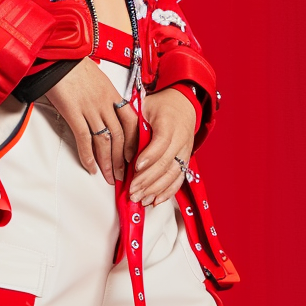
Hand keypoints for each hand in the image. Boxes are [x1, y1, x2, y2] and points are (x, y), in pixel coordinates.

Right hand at [45, 58, 138, 183]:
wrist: (57, 55)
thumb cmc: (73, 64)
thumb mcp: (96, 76)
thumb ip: (103, 93)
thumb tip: (105, 106)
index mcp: (112, 94)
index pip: (131, 122)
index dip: (133, 142)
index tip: (133, 156)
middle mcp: (104, 103)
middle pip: (119, 136)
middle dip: (121, 159)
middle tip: (122, 174)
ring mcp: (90, 108)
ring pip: (104, 141)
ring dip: (107, 162)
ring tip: (109, 177)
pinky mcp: (73, 112)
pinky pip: (84, 138)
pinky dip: (87, 155)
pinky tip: (90, 166)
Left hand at [128, 87, 195, 205]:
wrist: (184, 105)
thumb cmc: (160, 105)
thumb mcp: (145, 106)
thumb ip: (134, 121)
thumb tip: (119, 137)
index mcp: (170, 124)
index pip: (161, 143)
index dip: (149, 156)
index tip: (135, 166)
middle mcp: (181, 140)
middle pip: (166, 163)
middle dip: (148, 180)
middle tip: (132, 190)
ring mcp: (185, 152)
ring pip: (172, 175)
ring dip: (156, 189)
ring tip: (140, 199)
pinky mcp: (185, 160)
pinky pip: (179, 179)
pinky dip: (167, 192)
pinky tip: (155, 200)